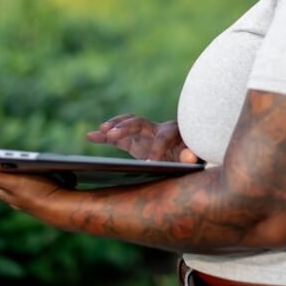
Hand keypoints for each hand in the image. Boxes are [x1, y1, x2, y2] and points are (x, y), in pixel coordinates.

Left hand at [0, 158, 65, 214]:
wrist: (64, 208)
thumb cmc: (38, 193)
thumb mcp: (12, 183)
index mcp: (3, 192)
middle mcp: (12, 196)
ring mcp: (25, 197)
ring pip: (9, 186)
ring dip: (1, 176)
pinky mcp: (39, 195)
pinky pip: (25, 185)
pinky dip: (20, 179)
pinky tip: (28, 176)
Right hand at [86, 114, 200, 163]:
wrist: (188, 153)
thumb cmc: (192, 155)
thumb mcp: (195, 157)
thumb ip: (191, 156)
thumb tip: (188, 156)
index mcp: (173, 132)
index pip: (163, 137)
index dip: (157, 149)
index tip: (150, 163)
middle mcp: (157, 129)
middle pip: (139, 123)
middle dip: (126, 128)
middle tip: (113, 135)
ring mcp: (144, 134)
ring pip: (127, 125)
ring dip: (114, 127)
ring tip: (101, 131)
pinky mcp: (135, 141)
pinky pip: (118, 137)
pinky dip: (105, 136)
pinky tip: (91, 136)